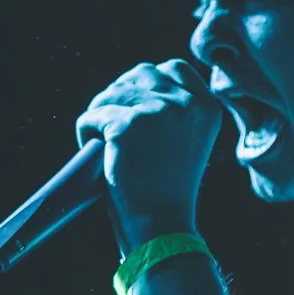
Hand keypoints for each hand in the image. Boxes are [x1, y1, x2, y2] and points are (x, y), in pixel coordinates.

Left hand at [76, 58, 221, 247]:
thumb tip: (135, 82)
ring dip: (100, 114)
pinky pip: (92, 116)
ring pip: (111, 93)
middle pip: (139, 74)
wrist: (161, 226)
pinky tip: (94, 151)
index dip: (148, 83)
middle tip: (112, 125)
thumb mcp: (186, 141)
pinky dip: (85, 132)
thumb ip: (174, 110)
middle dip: (120, 95)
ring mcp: (157, 111)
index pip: (173, 68)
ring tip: (102, 144)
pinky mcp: (127, 125)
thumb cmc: (168, 190)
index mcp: (208, 107)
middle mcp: (187, 104)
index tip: (136, 107)